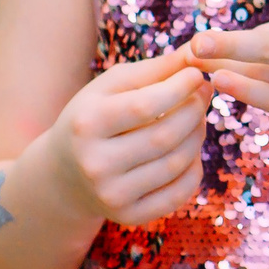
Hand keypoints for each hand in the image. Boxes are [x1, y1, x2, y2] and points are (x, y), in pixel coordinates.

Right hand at [47, 46, 208, 225]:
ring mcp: (112, 195)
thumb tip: (198, 51)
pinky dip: (194, 169)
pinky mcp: (129, 217)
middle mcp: (95, 164)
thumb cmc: (94, 117)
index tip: (198, 75)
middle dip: (195, 111)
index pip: (147, 105)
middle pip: (166, 136)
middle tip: (204, 95)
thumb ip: (154, 70)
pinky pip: (180, 193)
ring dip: (198, 136)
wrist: (64, 174)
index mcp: (87, 124)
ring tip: (198, 119)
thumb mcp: (112, 88)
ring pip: (177, 163)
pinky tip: (189, 151)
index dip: (180, 88)